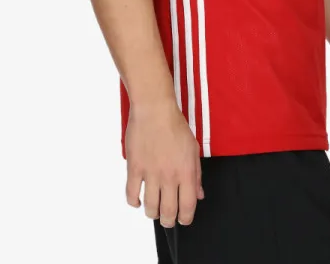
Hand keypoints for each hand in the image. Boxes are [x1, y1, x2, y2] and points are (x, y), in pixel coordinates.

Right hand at [124, 100, 204, 226]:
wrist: (154, 110)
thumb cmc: (176, 126)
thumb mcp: (194, 149)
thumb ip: (197, 174)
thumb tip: (198, 194)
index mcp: (186, 172)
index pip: (187, 206)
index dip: (185, 218)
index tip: (183, 219)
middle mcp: (169, 176)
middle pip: (168, 212)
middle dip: (169, 221)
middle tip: (168, 219)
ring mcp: (150, 173)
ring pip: (150, 207)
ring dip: (152, 213)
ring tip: (154, 210)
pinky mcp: (134, 168)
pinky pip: (131, 194)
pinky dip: (134, 202)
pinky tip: (138, 200)